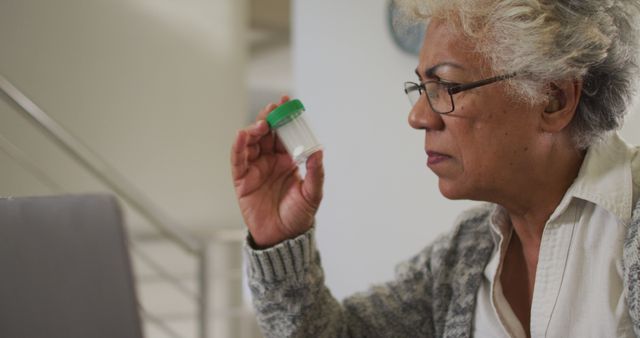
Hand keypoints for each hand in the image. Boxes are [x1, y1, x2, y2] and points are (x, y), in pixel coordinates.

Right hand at [231, 96, 324, 247]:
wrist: (282, 238)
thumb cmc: (298, 216)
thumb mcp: (312, 194)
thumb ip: (315, 173)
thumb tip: (319, 151)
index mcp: (287, 161)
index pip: (284, 134)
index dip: (285, 118)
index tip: (288, 103)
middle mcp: (270, 161)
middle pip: (266, 133)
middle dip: (268, 118)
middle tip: (273, 108)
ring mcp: (255, 169)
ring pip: (251, 142)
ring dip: (254, 129)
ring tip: (262, 124)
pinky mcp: (242, 179)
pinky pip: (238, 159)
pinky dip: (239, 146)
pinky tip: (242, 135)